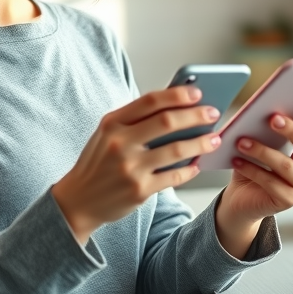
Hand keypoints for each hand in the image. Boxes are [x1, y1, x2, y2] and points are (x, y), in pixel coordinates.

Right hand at [51, 86, 223, 243]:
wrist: (78, 200)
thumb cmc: (99, 162)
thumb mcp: (108, 134)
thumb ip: (135, 120)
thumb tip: (177, 106)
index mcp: (112, 123)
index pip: (150, 101)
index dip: (177, 94)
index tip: (198, 93)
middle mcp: (120, 143)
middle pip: (167, 122)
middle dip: (196, 116)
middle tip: (214, 114)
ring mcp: (130, 168)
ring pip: (177, 150)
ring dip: (201, 143)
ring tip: (214, 139)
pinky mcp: (139, 190)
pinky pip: (174, 176)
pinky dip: (190, 169)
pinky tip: (197, 164)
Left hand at [214, 96, 292, 256]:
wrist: (246, 196)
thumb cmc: (261, 161)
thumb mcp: (270, 140)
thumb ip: (275, 125)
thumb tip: (267, 104)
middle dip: (292, 130)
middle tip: (272, 118)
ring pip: (286, 165)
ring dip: (262, 151)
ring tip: (242, 141)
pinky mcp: (288, 200)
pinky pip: (269, 182)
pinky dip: (250, 169)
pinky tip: (236, 160)